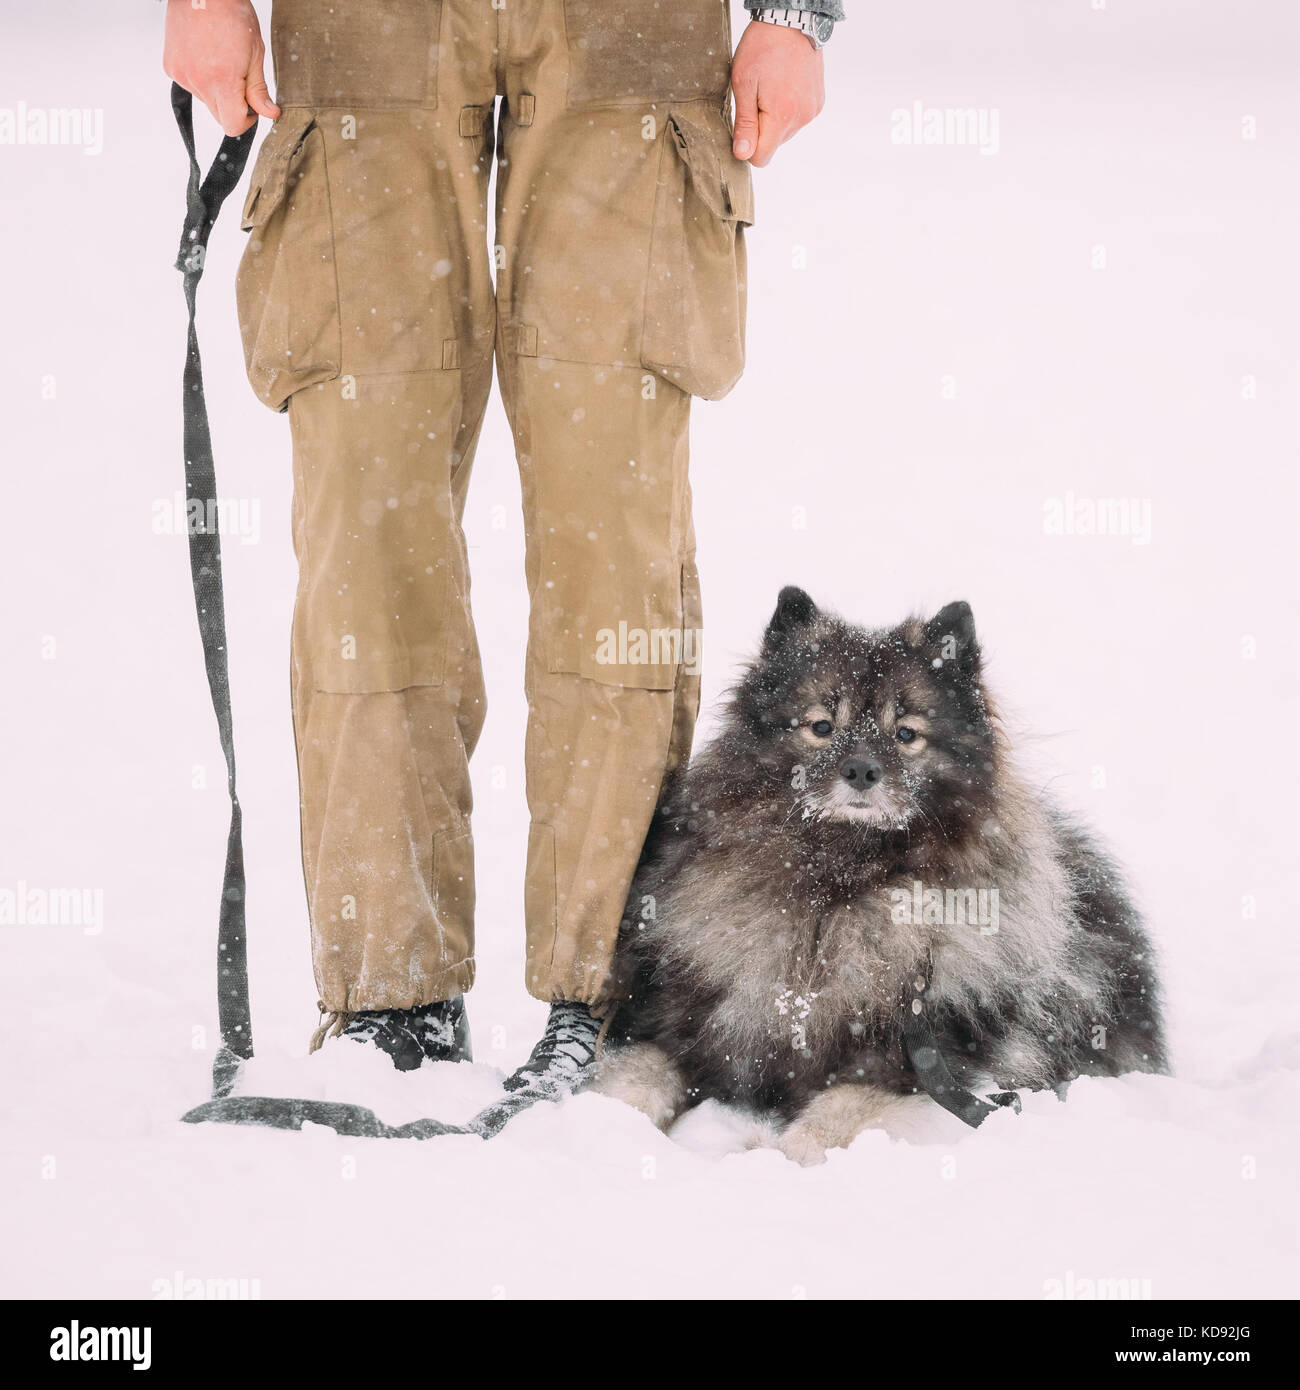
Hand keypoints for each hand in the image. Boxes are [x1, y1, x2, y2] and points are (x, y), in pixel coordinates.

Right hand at [163, 0, 278, 135]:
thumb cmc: (232, 15)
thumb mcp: (255, 54)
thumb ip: (259, 90)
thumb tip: (269, 114)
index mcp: (221, 82)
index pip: (233, 126)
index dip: (247, 120)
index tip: (252, 106)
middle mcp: (198, 82)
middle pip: (219, 115)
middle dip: (233, 105)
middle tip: (241, 78)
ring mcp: (181, 74)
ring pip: (206, 100)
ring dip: (217, 89)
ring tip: (222, 59)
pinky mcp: (171, 66)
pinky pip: (191, 84)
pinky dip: (201, 78)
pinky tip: (207, 56)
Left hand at [731, 19, 824, 166]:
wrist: (791, 20)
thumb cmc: (763, 47)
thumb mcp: (744, 84)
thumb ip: (744, 124)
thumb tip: (742, 154)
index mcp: (782, 117)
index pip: (761, 157)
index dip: (747, 146)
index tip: (743, 123)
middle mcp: (802, 118)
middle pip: (773, 145)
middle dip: (761, 128)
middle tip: (757, 96)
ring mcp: (812, 110)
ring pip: (785, 133)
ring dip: (774, 118)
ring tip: (771, 88)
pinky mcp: (817, 102)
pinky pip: (797, 119)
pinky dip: (787, 109)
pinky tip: (783, 87)